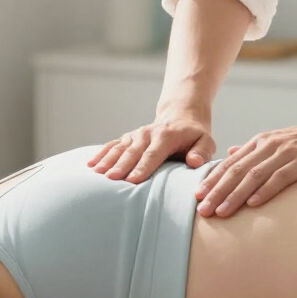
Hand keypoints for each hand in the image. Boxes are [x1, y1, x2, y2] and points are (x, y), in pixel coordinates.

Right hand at [88, 112, 216, 183]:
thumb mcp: (206, 141)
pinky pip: (112, 145)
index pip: (153, 154)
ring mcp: (136, 135)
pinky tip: (90, 164)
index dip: (143, 167)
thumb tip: (193, 162)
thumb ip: (202, 151)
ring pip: (120, 148)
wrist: (181, 117)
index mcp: (167, 135)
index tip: (133, 180)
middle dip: (121, 165)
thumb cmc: (195, 136)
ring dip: (107, 160)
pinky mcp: (128, 138)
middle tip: (111, 179)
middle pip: (133, 152)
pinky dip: (101, 154)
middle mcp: (148, 133)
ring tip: (97, 172)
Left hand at [194, 120, 296, 217]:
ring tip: (221, 212)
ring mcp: (286, 152)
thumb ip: (254, 150)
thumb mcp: (278, 142)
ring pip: (254, 175)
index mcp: (261, 142)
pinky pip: (281, 177)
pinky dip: (265, 190)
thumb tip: (229, 154)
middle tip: (202, 210)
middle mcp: (269, 146)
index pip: (231, 163)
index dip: (213, 180)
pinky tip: (253, 204)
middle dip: (217, 191)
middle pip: (237, 171)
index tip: (196, 196)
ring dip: (235, 195)